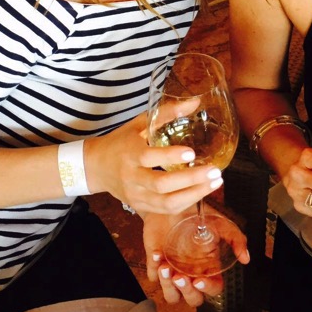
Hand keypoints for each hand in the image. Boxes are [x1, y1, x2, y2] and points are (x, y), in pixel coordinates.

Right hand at [84, 113, 222, 214]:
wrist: (96, 167)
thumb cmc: (121, 142)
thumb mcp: (139, 123)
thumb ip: (167, 113)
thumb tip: (196, 102)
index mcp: (130, 154)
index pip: (150, 157)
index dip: (171, 157)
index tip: (192, 152)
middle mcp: (132, 177)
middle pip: (162, 185)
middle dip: (191, 180)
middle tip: (215, 171)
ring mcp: (136, 195)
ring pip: (167, 203)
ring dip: (194, 194)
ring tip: (215, 183)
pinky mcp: (140, 207)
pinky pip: (166, 210)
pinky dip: (186, 203)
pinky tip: (202, 192)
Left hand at [143, 207, 249, 305]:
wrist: (172, 203)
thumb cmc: (197, 216)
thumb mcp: (220, 223)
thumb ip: (236, 239)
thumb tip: (245, 258)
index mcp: (209, 268)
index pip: (213, 289)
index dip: (208, 289)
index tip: (200, 281)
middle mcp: (192, 274)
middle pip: (193, 299)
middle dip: (186, 292)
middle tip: (180, 277)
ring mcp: (173, 272)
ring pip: (172, 296)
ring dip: (168, 286)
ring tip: (165, 267)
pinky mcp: (156, 265)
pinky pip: (153, 277)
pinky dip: (153, 268)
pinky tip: (156, 254)